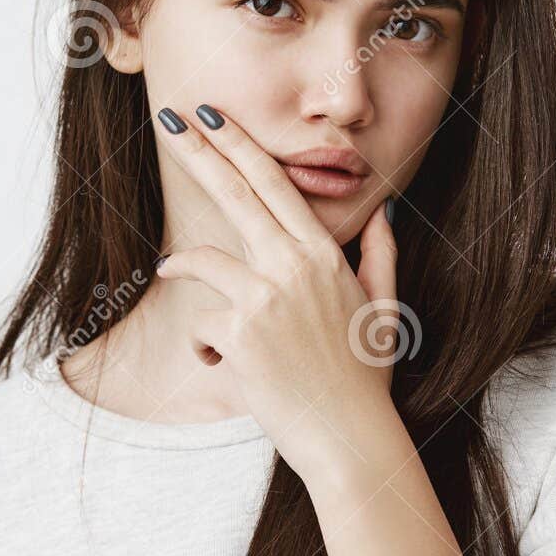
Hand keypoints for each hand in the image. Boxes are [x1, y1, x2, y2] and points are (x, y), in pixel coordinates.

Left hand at [151, 104, 408, 488]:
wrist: (350, 437)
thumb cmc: (365, 378)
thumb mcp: (384, 308)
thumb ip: (381, 254)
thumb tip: (384, 211)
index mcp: (325, 255)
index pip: (275, 185)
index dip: (241, 146)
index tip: (214, 118)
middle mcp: (294, 266)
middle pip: (235, 193)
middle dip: (200, 151)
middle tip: (171, 119)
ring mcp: (264, 298)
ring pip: (201, 259)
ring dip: (182, 265)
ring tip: (172, 270)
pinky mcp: (238, 334)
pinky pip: (200, 325)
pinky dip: (204, 345)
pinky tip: (221, 364)